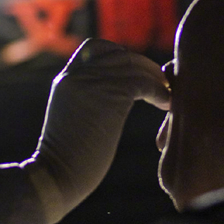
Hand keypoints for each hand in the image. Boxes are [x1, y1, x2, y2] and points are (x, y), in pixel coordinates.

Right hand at [28, 39, 169, 223]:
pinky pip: (143, 82)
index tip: (137, 75)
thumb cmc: (69, 159)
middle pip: (118, 53)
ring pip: (133, 65)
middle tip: (160, 84)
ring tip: (166, 95)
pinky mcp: (109, 97)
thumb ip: (88, 99)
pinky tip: (165, 105)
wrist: (57, 176)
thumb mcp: (74, 117)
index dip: (121, 56)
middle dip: (142, 65)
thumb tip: (116, 98)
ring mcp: (91, 83)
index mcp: (66, 79)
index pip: (95, 48)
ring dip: (155, 78)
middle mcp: (76, 76)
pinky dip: (159, 91)